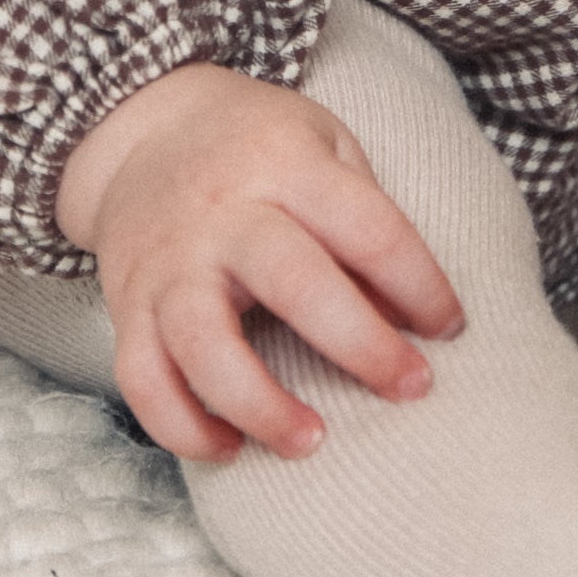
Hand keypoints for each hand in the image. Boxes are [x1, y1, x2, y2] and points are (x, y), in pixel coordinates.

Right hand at [54, 58, 463, 464]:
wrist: (144, 128)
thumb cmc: (256, 145)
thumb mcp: (323, 143)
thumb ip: (363, 218)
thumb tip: (407, 317)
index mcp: (285, 163)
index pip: (366, 227)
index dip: (418, 283)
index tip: (449, 328)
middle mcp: (224, 213)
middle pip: (294, 283)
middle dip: (361, 345)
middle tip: (412, 387)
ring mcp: (170, 263)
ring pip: (205, 345)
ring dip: (260, 405)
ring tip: (311, 442)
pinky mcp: (128, 305)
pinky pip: (143, 380)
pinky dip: (181, 427)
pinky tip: (229, 448)